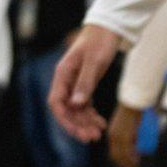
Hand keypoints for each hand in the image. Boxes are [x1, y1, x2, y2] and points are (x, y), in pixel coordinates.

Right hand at [49, 24, 119, 141]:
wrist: (109, 28)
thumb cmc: (100, 41)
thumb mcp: (94, 62)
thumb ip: (85, 82)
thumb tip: (76, 105)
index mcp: (63, 74)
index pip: (57, 102)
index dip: (65, 119)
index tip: (79, 131)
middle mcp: (66, 80)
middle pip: (66, 109)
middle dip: (77, 125)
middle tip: (92, 138)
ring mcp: (75, 83)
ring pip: (76, 109)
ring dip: (85, 122)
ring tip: (99, 133)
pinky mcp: (85, 83)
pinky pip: (84, 104)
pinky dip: (91, 114)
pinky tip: (100, 122)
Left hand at [108, 103, 143, 166]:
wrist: (134, 102)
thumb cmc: (134, 110)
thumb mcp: (130, 124)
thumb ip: (131, 134)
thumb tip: (137, 142)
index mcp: (112, 133)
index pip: (114, 151)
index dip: (121, 160)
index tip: (128, 165)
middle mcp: (113, 136)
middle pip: (116, 156)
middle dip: (124, 165)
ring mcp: (118, 137)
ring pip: (121, 156)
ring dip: (128, 164)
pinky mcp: (124, 137)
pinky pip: (127, 153)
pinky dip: (131, 160)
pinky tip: (136, 163)